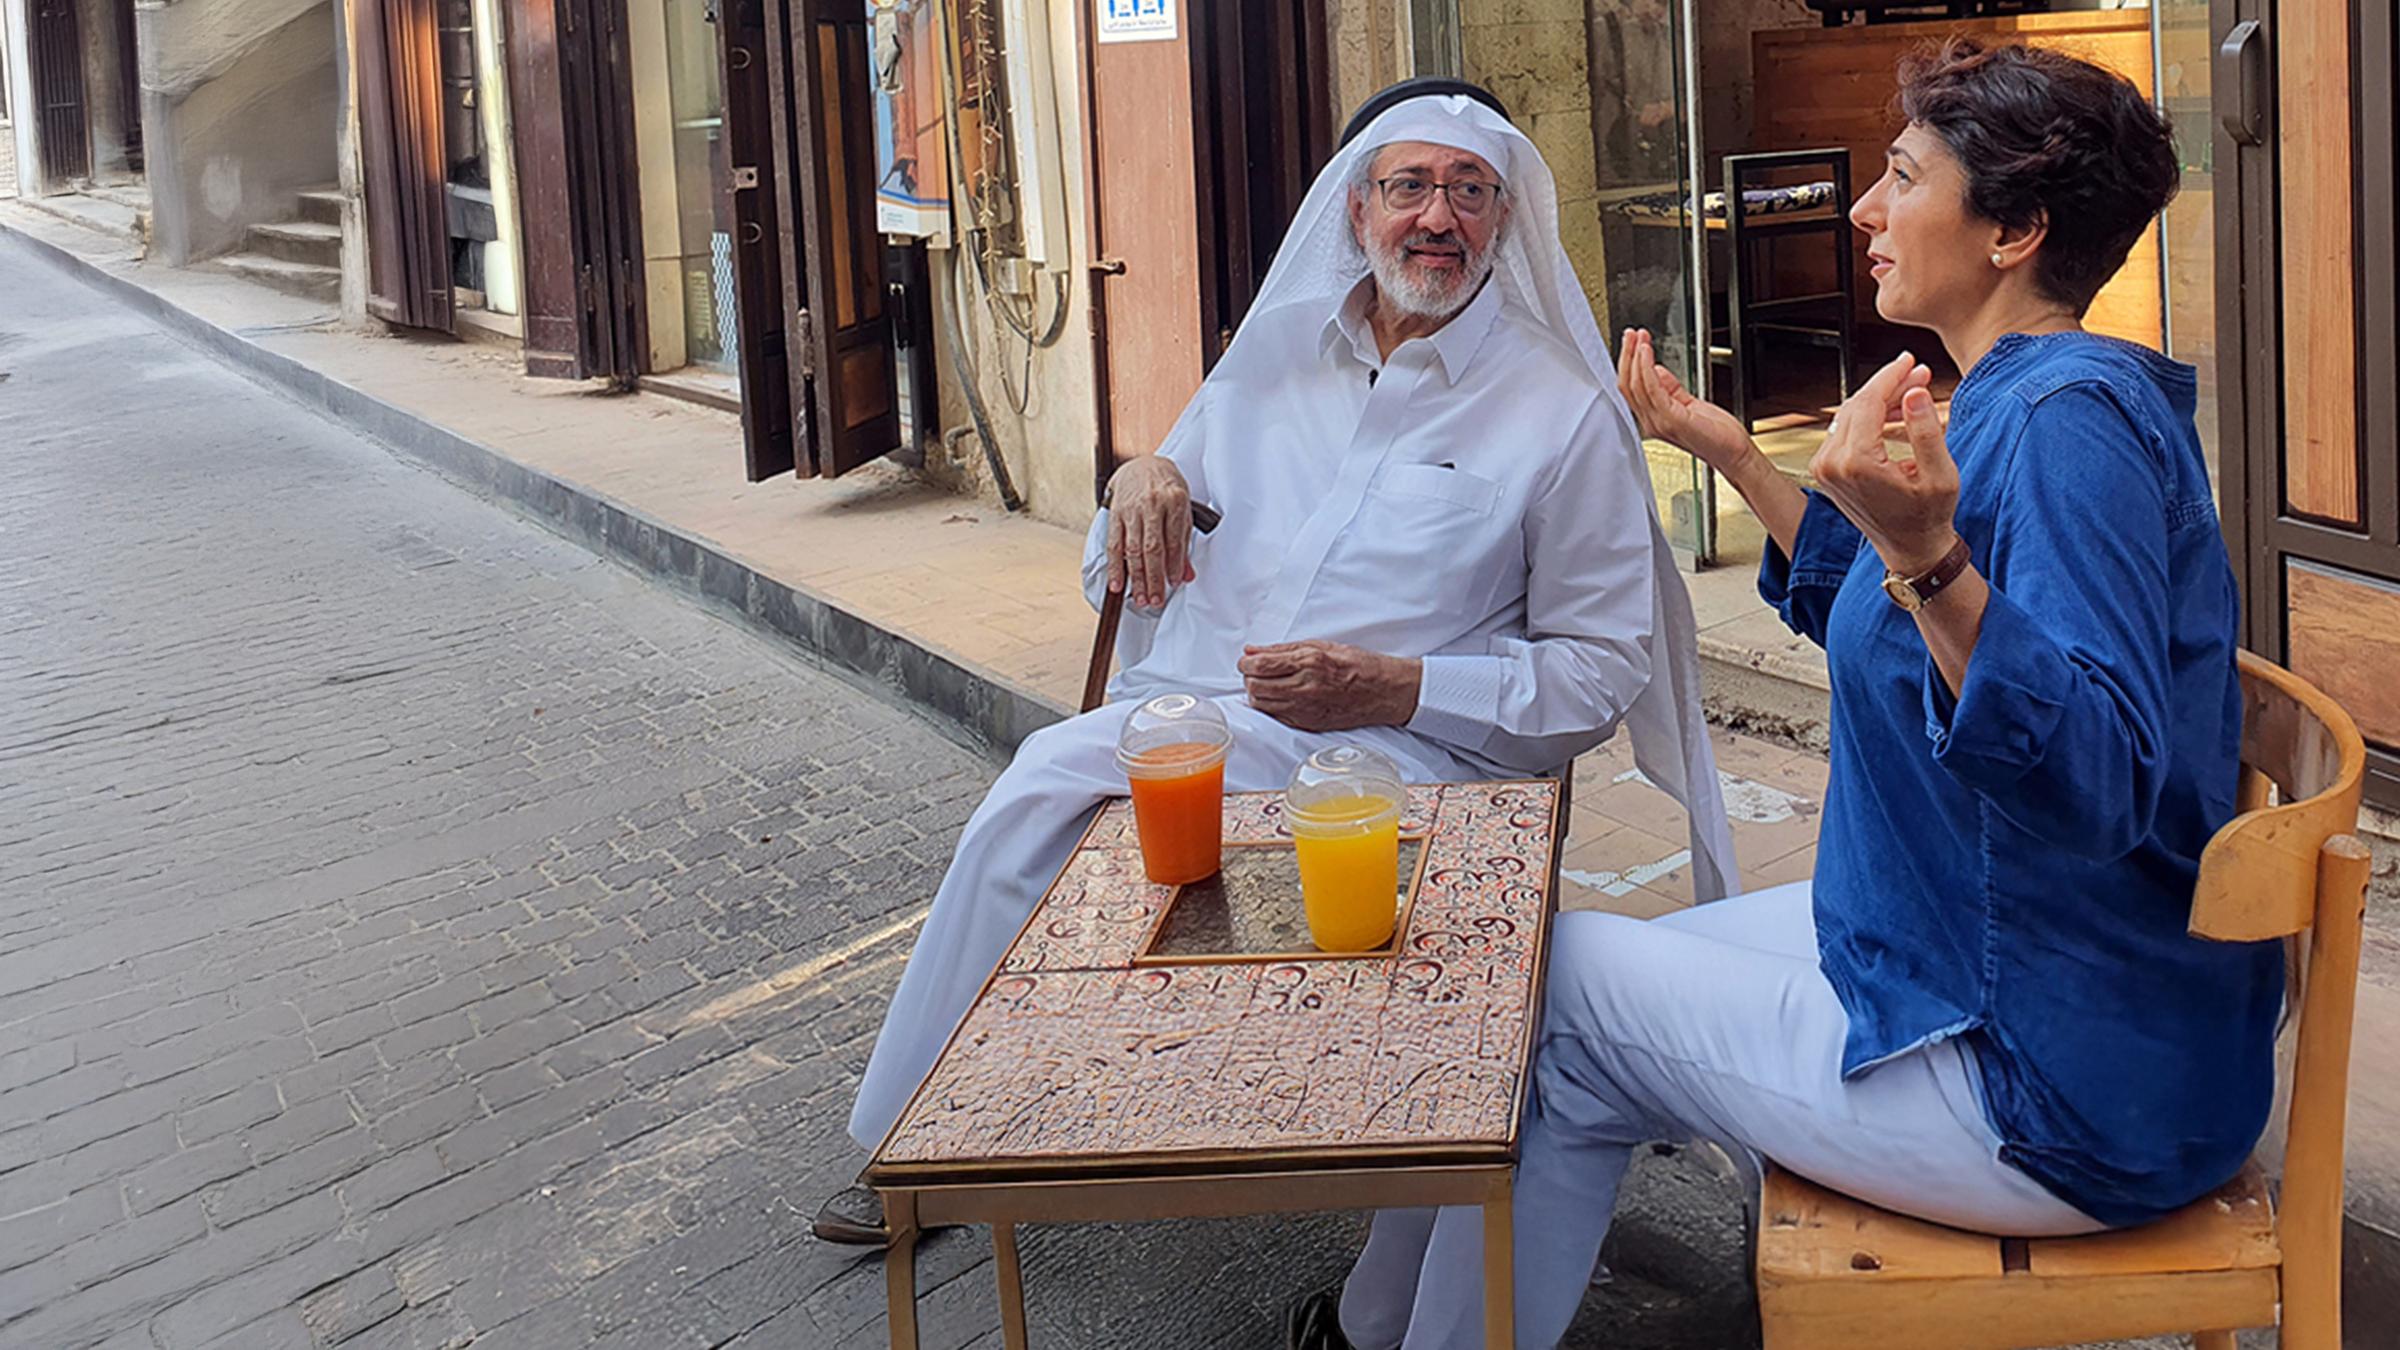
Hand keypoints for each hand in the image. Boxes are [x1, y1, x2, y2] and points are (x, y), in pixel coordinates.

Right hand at [1104, 455, 1198, 608]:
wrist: (1142, 464)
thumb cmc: (1167, 489)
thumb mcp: (1183, 509)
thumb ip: (1183, 542)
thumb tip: (1186, 574)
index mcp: (1174, 501)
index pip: (1173, 540)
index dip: (1173, 565)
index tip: (1173, 583)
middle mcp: (1152, 505)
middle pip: (1152, 548)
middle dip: (1154, 578)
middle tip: (1156, 600)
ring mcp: (1131, 510)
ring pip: (1132, 549)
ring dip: (1136, 578)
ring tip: (1140, 598)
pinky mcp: (1115, 514)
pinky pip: (1114, 545)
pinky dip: (1115, 567)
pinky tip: (1118, 584)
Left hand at [1237, 640, 1421, 731]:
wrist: (1383, 691)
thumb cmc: (1356, 665)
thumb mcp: (1320, 645)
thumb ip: (1282, 649)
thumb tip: (1252, 651)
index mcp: (1308, 662)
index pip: (1259, 665)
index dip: (1246, 663)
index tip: (1248, 661)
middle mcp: (1305, 687)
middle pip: (1255, 687)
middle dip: (1249, 678)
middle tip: (1257, 672)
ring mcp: (1305, 709)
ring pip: (1262, 704)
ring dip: (1258, 693)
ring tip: (1270, 684)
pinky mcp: (1308, 723)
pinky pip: (1276, 716)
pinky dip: (1272, 706)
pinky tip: (1282, 697)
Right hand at [1616, 327, 1759, 476]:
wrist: (1733, 453)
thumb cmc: (1717, 434)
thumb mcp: (1688, 402)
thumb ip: (1669, 387)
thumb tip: (1656, 370)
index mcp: (1654, 418)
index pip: (1630, 388)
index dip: (1628, 363)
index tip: (1632, 342)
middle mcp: (1652, 421)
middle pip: (1628, 385)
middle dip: (1628, 356)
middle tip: (1631, 335)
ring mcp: (1659, 422)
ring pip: (1636, 385)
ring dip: (1636, 357)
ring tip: (1640, 339)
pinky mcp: (1671, 418)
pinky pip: (1652, 389)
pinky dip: (1647, 368)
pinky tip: (1648, 353)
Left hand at [1808, 352, 1958, 575]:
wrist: (1910, 549)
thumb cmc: (1928, 516)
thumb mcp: (1940, 474)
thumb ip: (1926, 430)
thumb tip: (1914, 391)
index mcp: (1856, 463)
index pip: (1869, 401)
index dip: (1891, 376)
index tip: (1911, 359)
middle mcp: (1831, 464)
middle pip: (1857, 404)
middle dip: (1889, 385)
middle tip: (1920, 374)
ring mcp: (1824, 468)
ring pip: (1849, 415)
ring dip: (1880, 400)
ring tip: (1914, 392)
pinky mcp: (1826, 471)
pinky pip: (1845, 431)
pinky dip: (1869, 417)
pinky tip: (1896, 413)